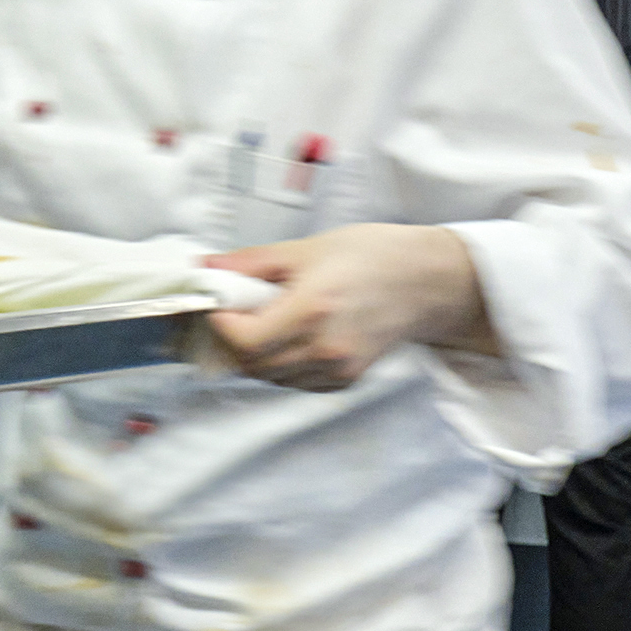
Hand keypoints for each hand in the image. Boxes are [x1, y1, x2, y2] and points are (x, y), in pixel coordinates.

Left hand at [203, 224, 495, 391]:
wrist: (424, 282)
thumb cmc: (371, 256)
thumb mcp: (307, 248)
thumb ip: (251, 263)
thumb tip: (206, 269)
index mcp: (312, 309)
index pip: (243, 340)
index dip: (220, 324)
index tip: (219, 303)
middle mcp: (324, 347)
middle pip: (252, 365)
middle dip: (233, 340)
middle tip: (237, 311)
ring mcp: (336, 369)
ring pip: (271, 378)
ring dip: (256, 354)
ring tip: (268, 321)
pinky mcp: (345, 381)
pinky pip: (295, 383)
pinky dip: (281, 365)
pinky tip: (292, 337)